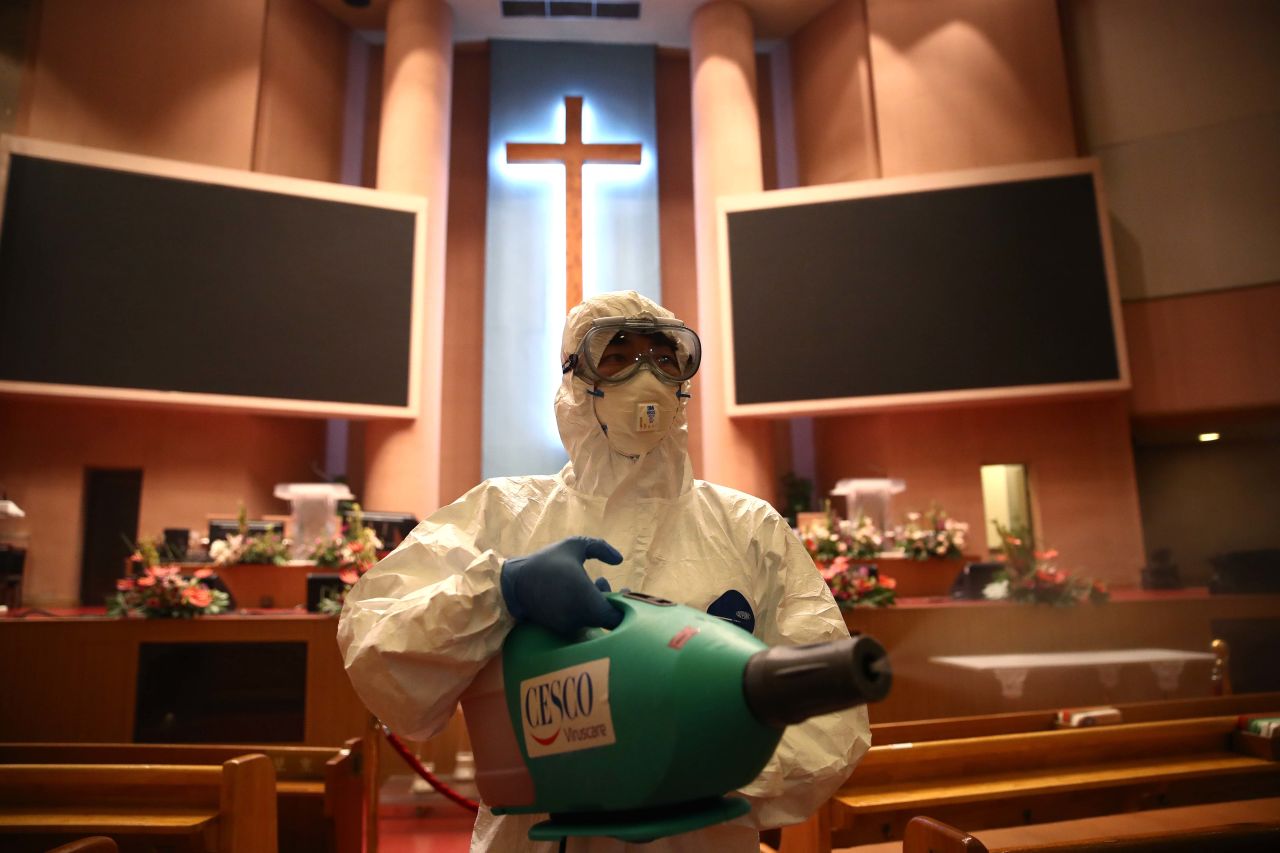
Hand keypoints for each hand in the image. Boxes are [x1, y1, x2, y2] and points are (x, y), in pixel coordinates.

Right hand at [500, 536, 623, 636]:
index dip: (625, 605)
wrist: (513, 583)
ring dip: (598, 601)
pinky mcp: (559, 629)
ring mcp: (569, 627)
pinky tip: (580, 591)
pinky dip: (585, 608)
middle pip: (608, 620)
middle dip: (612, 600)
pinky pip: (581, 621)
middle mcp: (581, 620)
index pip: (617, 617)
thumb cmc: (546, 562)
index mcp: (588, 602)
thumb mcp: (575, 546)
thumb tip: (619, 560)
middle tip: (610, 583)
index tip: (624, 589)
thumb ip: (600, 548)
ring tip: (597, 581)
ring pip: (594, 619)